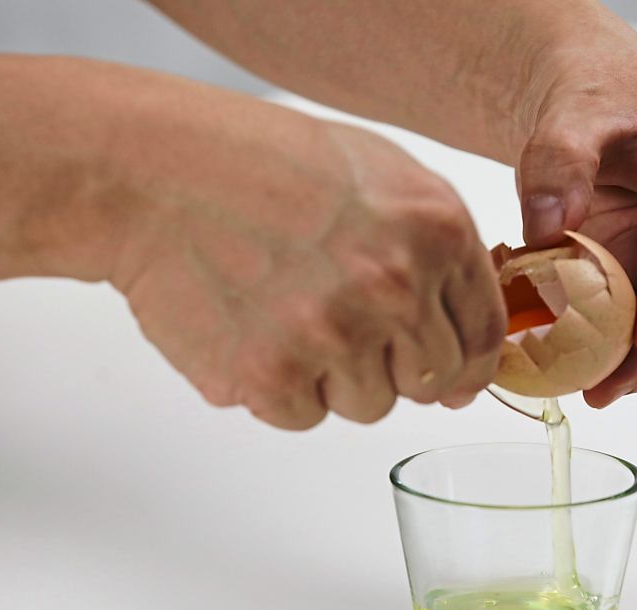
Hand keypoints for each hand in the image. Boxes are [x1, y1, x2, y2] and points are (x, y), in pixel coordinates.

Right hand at [107, 87, 504, 428]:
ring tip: (289, 313)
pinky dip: (281, 388)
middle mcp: (395, 287)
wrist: (153, 174)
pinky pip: (304, 417)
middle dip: (396, 363)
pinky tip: (255, 330)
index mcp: (436, 231)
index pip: (483, 336)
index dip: (468, 365)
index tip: (454, 380)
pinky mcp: (270, 377)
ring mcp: (333, 336)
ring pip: (369, 405)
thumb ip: (440, 256)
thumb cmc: (264, 165)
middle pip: (430, 380)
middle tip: (344, 323)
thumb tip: (469, 353)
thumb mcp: (384, 176)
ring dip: (336, 377)